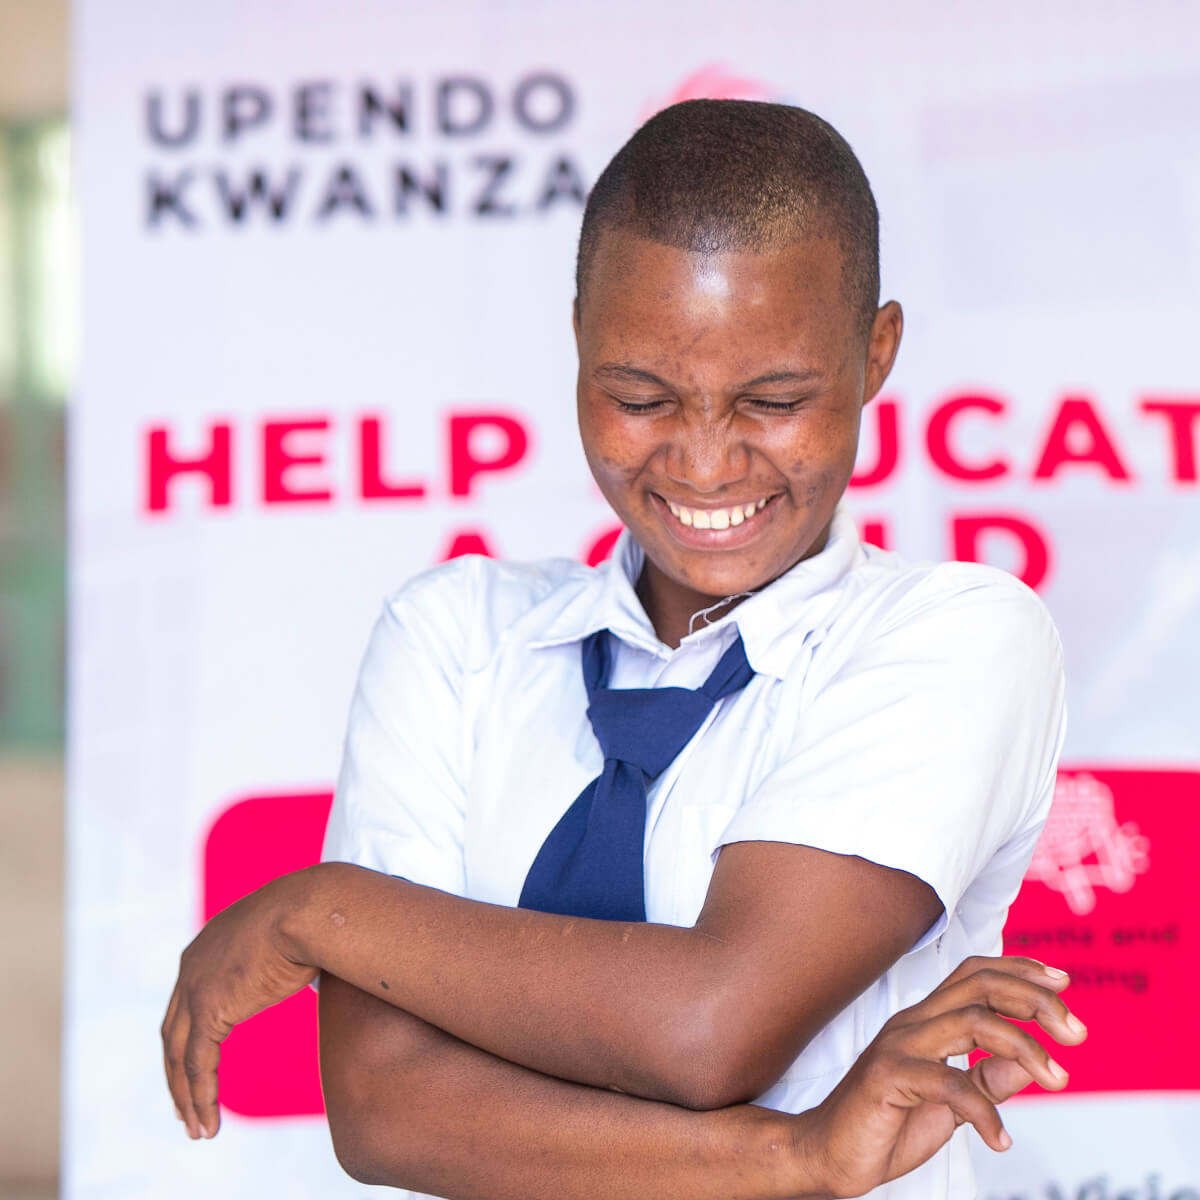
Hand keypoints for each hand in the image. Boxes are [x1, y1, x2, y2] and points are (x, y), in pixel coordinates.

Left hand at [161, 870, 318, 1138]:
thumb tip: (303, 966)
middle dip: (177, 1074)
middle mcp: (191, 967)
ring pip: (180, 1057)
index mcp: (206, 946)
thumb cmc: (312, 916)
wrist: (310, 907)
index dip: (188, 1039)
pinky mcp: (209, 1009)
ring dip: (187, 1097)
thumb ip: (279, 956)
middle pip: (173, 1032)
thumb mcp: (285, 935)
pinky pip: (198, 1065)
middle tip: (186, 1108)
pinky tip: (209, 1123)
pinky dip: (201, 1097)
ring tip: (200, 1129)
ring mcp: (195, 987)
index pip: (186, 1004)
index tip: (196, 1068)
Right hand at [794, 955, 1086, 1198]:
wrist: (829, 1155)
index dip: (1019, 969)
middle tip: (1076, 1032)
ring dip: (1025, 1047)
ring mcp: (898, 1046)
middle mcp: (913, 1022)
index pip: (975, 973)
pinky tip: (1001, 1141)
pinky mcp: (887, 1078)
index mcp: (926, 1021)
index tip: (1062, 983)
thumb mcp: (952, 1104)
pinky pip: (949, 1084)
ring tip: (1058, 1078)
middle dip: (1035, 1000)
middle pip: (980, 985)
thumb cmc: (886, 1125)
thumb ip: (987, 1080)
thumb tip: (1031, 1066)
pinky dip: (986, 1112)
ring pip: (971, 1021)